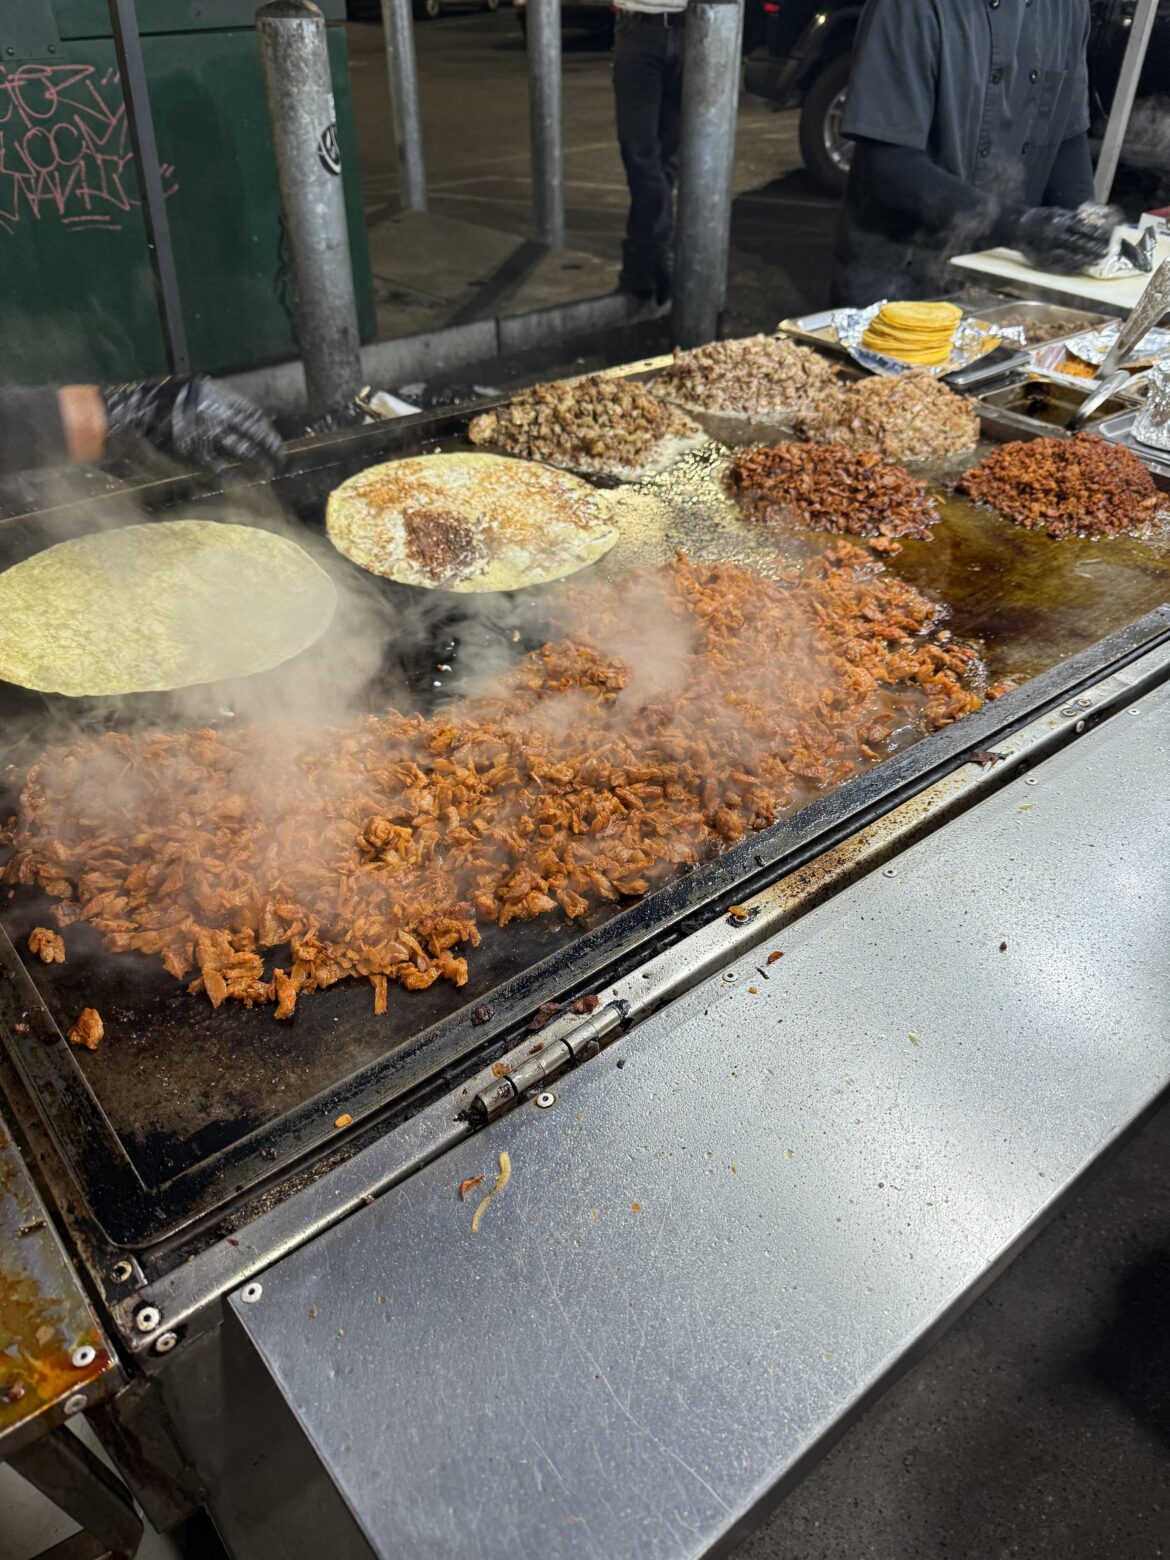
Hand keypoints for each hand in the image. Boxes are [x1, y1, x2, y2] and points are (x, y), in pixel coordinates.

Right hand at [102, 376, 281, 473]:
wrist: (121, 416)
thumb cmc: (149, 407)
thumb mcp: (183, 393)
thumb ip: (209, 405)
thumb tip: (234, 422)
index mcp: (210, 393)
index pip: (251, 412)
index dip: (266, 429)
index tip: (272, 439)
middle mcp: (211, 411)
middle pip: (254, 432)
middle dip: (271, 448)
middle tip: (279, 459)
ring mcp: (202, 433)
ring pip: (244, 452)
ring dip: (260, 464)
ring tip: (267, 472)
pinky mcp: (192, 454)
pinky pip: (222, 469)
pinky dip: (236, 477)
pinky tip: (243, 483)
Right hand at [1016, 205, 1118, 274]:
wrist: (1016, 228)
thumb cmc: (1039, 218)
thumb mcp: (1055, 212)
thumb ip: (1071, 218)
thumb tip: (1090, 223)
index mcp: (1059, 222)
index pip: (1082, 230)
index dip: (1095, 235)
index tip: (1106, 239)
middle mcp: (1055, 236)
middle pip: (1079, 244)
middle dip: (1093, 249)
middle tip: (1105, 252)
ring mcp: (1048, 249)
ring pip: (1071, 256)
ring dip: (1085, 260)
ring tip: (1096, 261)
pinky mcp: (1042, 260)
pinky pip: (1059, 266)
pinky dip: (1070, 268)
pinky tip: (1079, 268)